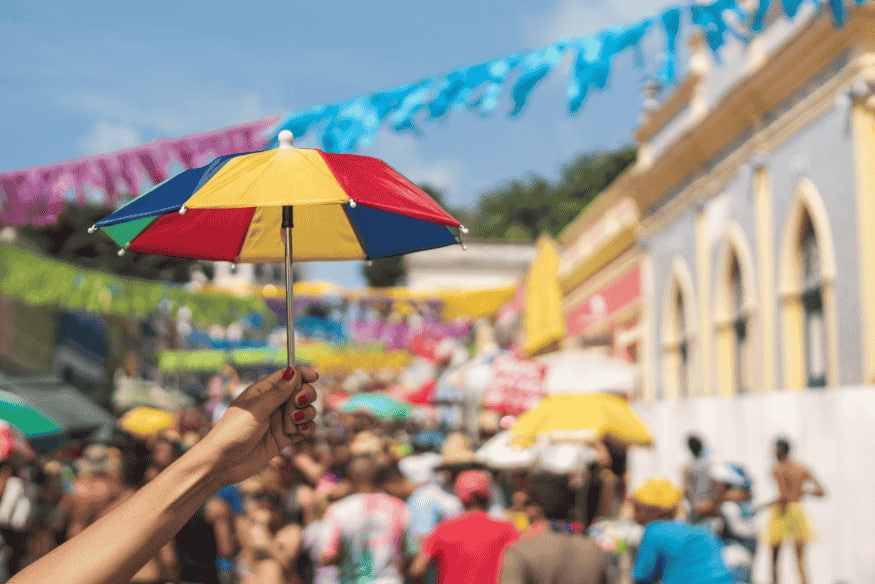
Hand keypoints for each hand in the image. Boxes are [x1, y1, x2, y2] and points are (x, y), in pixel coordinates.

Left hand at [194, 366, 318, 488]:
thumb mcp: (256, 409)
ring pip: (305, 410)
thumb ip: (277, 392)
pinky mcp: (285, 438)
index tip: (314, 376)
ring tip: (294, 422)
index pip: (287, 376)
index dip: (302, 374)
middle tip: (297, 405)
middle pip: (301, 392)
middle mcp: (274, 404)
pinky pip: (304, 428)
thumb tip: (294, 372)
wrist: (223, 463)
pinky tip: (299, 432)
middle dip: (305, 396)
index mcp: (263, 392)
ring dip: (307, 414)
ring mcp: (280, 421)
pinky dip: (307, 429)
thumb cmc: (233, 432)